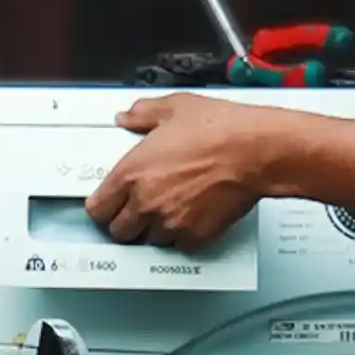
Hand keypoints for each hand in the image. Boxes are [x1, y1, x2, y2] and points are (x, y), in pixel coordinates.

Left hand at [84, 94, 286, 250]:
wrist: (256, 151)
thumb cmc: (221, 130)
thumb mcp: (175, 108)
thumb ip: (143, 114)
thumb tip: (129, 117)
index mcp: (131, 173)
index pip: (97, 209)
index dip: (103, 207)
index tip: (111, 204)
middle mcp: (146, 202)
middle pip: (119, 231)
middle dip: (126, 222)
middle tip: (138, 210)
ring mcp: (170, 223)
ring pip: (148, 242)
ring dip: (153, 231)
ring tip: (168, 212)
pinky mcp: (195, 237)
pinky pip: (177, 246)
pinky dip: (181, 237)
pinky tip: (189, 217)